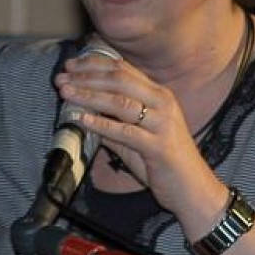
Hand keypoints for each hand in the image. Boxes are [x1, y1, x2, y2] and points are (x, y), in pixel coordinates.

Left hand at [53, 50, 223, 217]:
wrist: (194, 189)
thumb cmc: (164, 162)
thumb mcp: (136, 136)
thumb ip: (113, 122)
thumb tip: (83, 112)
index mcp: (158, 94)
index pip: (122, 69)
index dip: (93, 65)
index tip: (70, 66)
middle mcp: (163, 102)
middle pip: (119, 79)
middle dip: (86, 77)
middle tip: (61, 79)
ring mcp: (162, 123)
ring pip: (121, 101)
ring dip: (89, 96)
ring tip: (66, 94)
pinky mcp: (159, 146)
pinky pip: (126, 131)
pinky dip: (102, 124)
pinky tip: (83, 120)